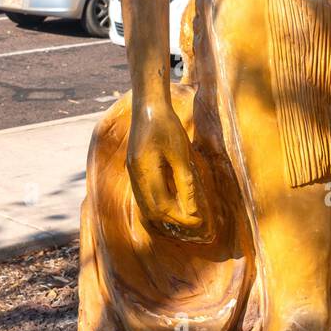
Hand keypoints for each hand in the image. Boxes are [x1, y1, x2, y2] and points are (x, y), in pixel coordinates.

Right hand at [126, 102, 214, 241]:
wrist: (149, 106)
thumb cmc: (167, 126)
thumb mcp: (181, 155)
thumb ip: (186, 184)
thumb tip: (192, 212)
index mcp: (144, 173)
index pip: (162, 207)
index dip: (180, 218)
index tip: (198, 222)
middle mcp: (134, 176)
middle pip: (151, 211)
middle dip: (172, 221)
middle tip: (193, 224)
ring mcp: (132, 173)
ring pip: (145, 205)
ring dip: (164, 215)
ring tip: (184, 217)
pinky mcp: (135, 169)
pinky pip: (144, 195)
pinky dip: (157, 204)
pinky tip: (171, 203)